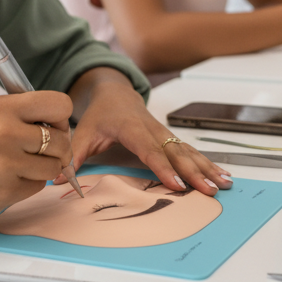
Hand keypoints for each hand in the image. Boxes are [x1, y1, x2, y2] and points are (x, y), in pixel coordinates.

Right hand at [0, 90, 72, 225]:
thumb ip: (16, 116)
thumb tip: (53, 123)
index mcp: (0, 107)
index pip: (58, 104)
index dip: (60, 118)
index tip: (53, 127)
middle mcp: (6, 132)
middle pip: (62, 140)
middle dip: (56, 149)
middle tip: (38, 153)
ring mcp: (6, 163)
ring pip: (53, 166)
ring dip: (41, 170)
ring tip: (14, 168)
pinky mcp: (4, 192)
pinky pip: (35, 187)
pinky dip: (25, 186)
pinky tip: (1, 182)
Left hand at [62, 73, 229, 197]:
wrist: (116, 92)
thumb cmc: (101, 113)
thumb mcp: (84, 132)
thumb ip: (73, 156)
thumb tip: (58, 181)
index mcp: (132, 128)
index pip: (149, 149)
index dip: (163, 167)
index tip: (177, 185)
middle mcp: (153, 130)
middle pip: (176, 152)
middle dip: (194, 172)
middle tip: (209, 190)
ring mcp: (166, 134)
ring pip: (189, 152)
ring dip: (207, 169)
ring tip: (223, 185)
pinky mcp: (172, 139)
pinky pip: (192, 152)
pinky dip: (208, 164)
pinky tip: (223, 176)